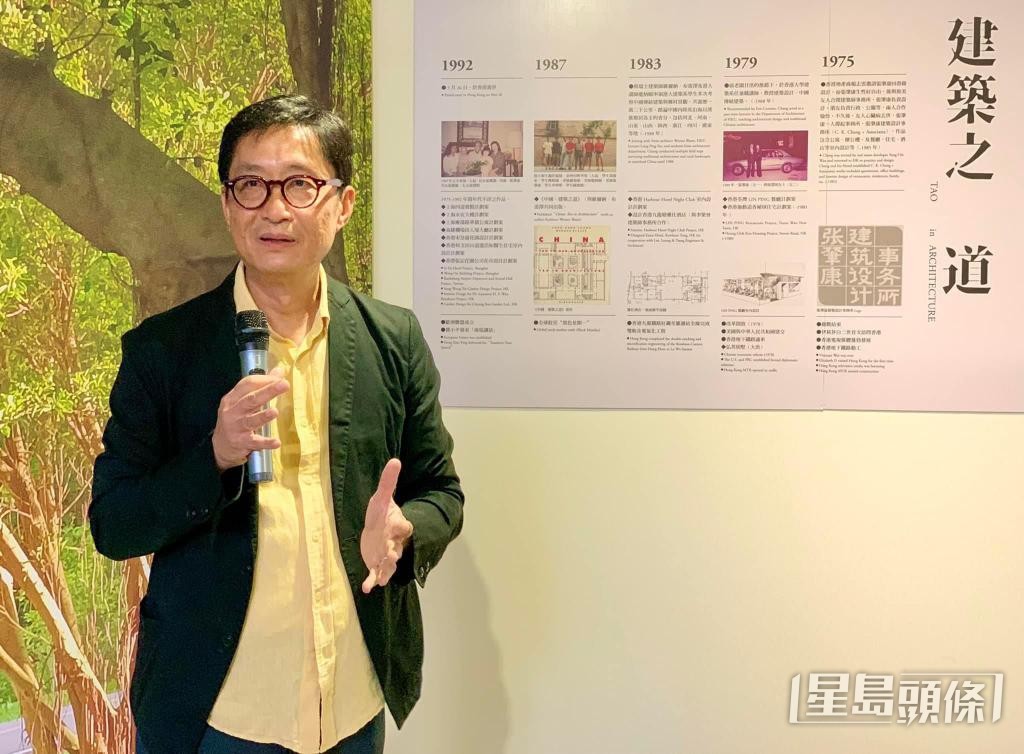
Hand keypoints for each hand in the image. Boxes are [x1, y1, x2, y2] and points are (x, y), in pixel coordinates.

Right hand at [211, 366, 288, 471]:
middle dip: (267, 391)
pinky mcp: (240, 442)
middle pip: (250, 400)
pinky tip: (276, 442)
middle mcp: (232, 411)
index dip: (264, 380)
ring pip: (250, 420)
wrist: (221, 446)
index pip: (247, 384)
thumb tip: (279, 371)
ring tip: (275, 412)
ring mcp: (235, 427)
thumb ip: (260, 387)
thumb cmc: (236, 419)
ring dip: (263, 416)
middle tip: (284, 385)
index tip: (280, 378)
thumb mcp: (243, 401)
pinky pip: (254, 442)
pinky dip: (265, 442)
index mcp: (232, 398)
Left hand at [360, 458, 413, 593]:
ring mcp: (386, 555)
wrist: (378, 530)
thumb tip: (395, 459)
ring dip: (386, 570)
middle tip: (393, 555)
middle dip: (395, 552)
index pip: (405, 527)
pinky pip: (376, 574)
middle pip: (397, 547)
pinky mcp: (376, 564)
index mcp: (397, 525)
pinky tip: (367, 588)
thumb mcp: (382, 497)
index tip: (404, 525)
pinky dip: (372, 581)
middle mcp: (394, 541)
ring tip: (381, 579)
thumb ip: (388, 481)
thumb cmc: (381, 514)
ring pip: (389, 564)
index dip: (404, 526)